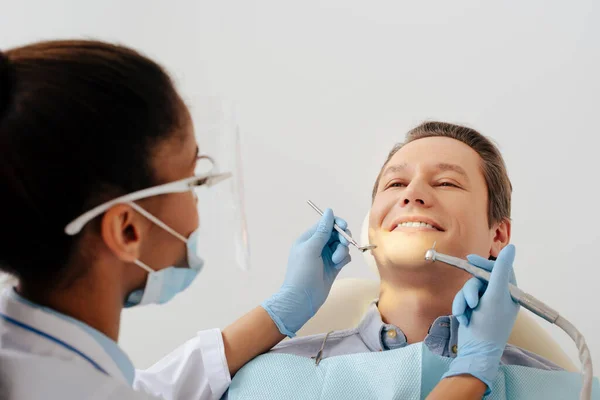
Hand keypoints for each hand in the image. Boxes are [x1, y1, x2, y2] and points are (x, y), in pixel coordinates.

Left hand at [261, 208, 351, 336]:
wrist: (302, 299)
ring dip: (342, 251)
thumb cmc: (302, 272)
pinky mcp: (333, 267)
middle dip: (342, 238)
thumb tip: (329, 210)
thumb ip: (322, 230)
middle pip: (336, 234)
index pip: (326, 224)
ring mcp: (326, 256)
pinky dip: (344, 259)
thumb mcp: (311, 249)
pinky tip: (338, 265)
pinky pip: (344, 257)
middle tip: (343, 245)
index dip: (336, 224)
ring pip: (341, 246)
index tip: (344, 227)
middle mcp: (318, 245)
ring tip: (336, 261)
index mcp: (308, 238)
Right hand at [443, 244, 519, 392]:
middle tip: (471, 301)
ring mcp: (484, 304)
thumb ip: (501, 269)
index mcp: (510, 292)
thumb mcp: (496, 294)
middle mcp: (498, 296)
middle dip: (471, 290)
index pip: (498, 269)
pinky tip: (464, 319)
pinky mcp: (472, 310)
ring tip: (466, 314)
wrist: (476, 350)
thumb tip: (511, 247)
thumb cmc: (490, 324)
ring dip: (463, 301)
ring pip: (467, 289)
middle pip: (479, 278)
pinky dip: (460, 308)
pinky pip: (461, 299)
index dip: (484, 264)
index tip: (470, 259)